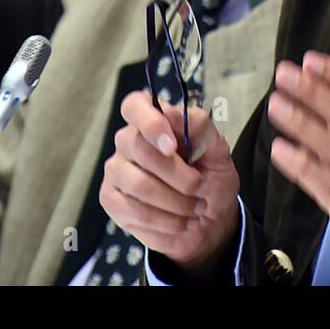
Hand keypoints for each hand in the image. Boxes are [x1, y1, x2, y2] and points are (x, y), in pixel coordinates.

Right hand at [99, 90, 239, 279]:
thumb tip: (173, 112)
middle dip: (179, 176)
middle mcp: (128, 141)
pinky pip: (134, 210)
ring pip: (138, 183)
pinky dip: (164, 220)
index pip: (135, 106)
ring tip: (195, 209)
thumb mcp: (218, 153)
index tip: (172, 147)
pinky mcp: (111, 200)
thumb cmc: (211, 179)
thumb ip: (200, 128)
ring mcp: (116, 170)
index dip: (150, 123)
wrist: (210, 221)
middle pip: (140, 149)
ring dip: (175, 202)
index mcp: (154, 121)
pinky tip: (179, 222)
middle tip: (201, 188)